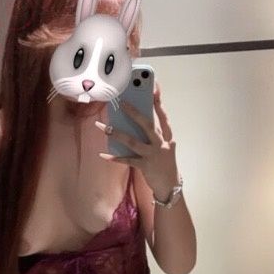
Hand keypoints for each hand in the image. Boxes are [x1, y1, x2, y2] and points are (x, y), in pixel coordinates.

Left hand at [94, 81, 178, 198]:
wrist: (171, 186)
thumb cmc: (164, 162)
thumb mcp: (164, 146)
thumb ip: (153, 134)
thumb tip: (135, 119)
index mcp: (168, 136)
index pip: (163, 116)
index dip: (158, 101)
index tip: (153, 87)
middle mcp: (162, 144)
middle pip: (147, 125)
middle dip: (134, 113)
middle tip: (121, 103)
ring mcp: (153, 155)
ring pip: (133, 142)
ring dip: (117, 134)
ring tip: (104, 127)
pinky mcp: (145, 167)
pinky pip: (127, 160)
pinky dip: (115, 158)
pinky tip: (103, 154)